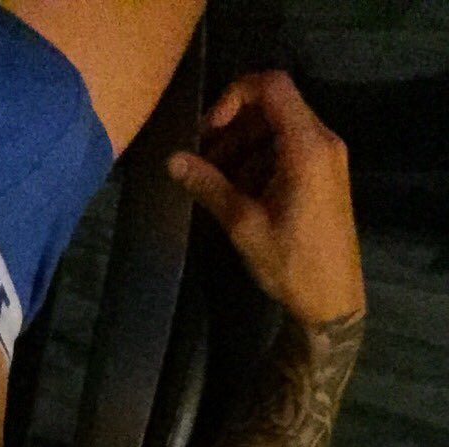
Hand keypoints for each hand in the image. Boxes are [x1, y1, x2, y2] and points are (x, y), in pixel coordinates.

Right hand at [167, 70, 365, 326]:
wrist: (333, 301)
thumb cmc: (291, 264)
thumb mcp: (244, 225)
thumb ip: (208, 185)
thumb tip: (172, 160)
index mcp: (307, 147)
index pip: (271, 86)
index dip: (234, 96)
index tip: (209, 129)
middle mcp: (323, 141)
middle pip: (273, 106)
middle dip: (234, 127)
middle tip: (205, 160)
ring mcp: (327, 158)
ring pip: (279, 129)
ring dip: (244, 146)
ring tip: (217, 181)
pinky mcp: (325, 175)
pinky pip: (290, 149)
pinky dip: (262, 160)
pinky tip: (241, 192)